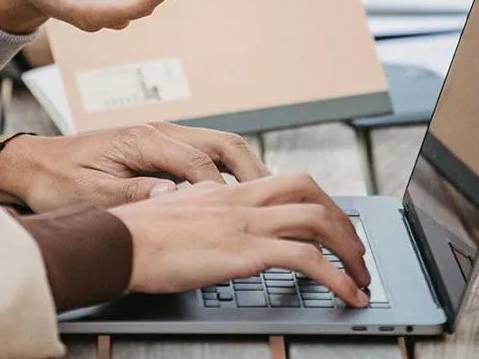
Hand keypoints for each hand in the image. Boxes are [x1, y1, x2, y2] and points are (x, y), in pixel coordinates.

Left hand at [0, 123, 270, 211]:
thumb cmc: (55, 180)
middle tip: (275, 201)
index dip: (223, 191)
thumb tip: (173, 199)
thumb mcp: (91, 194)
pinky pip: (205, 154)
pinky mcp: (158, 148)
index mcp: (144, 140)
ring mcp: (161, 137)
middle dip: (253, 171)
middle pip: (223, 144)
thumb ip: (134, 195)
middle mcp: (159, 132)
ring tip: (266, 198)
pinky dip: (228, 172)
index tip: (239, 214)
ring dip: (245, 169)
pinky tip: (235, 195)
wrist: (30, 165)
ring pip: (219, 146)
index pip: (201, 163)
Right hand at [110, 175, 371, 307]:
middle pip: (312, 193)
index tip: (330, 227)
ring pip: (320, 221)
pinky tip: (347, 296)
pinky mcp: (246, 252)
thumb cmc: (134, 235)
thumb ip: (198, 214)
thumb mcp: (174, 213)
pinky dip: (338, 278)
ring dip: (351, 251)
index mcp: (226, 192)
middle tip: (355, 252)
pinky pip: (308, 260)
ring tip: (361, 279)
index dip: (318, 203)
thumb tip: (205, 225)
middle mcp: (242, 200)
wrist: (116, 242)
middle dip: (343, 222)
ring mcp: (247, 224)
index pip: (287, 183)